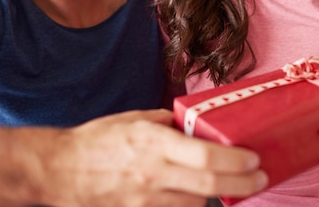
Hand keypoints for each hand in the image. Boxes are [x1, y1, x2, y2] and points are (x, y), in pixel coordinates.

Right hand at [51, 109, 267, 206]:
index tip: (254, 159)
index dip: (236, 161)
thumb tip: (193, 127)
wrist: (59, 171)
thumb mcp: (133, 120)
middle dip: (243, 184)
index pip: (206, 157)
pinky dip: (190, 203)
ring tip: (230, 183)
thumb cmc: (96, 141)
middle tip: (259, 178)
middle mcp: (154, 173)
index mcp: (153, 143)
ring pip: (195, 202)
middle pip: (209, 185)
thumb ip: (166, 124)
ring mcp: (146, 199)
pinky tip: (195, 193)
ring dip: (217, 193)